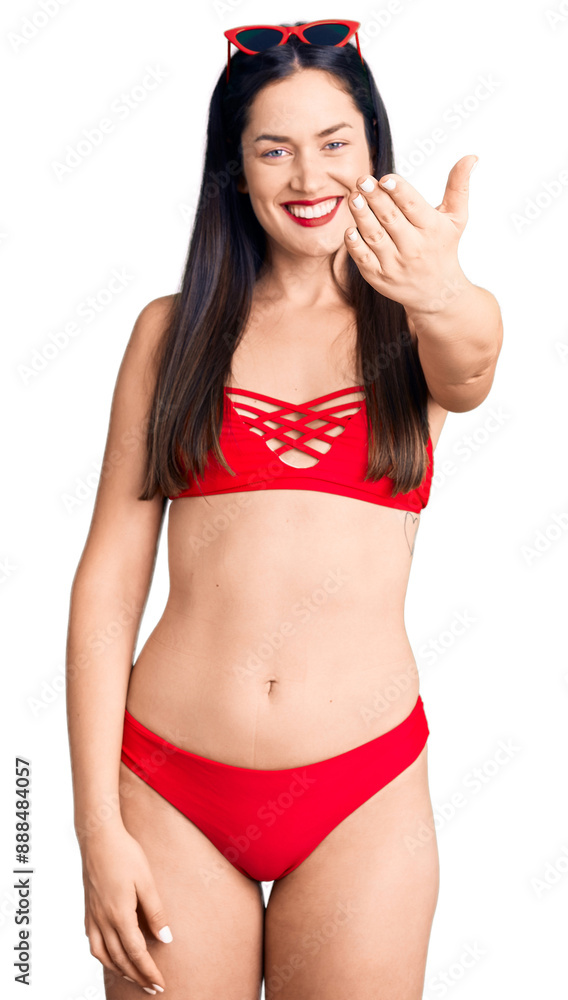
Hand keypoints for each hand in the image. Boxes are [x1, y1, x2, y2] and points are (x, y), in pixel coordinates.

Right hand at [82, 823, 169, 993]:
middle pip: (120, 959)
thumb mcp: (146, 881)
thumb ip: (155, 912)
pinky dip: (103, 955)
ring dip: (119, 970)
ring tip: (133, 977)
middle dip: (137, 977)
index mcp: (119, 915)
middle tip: (152, 988)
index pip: (136, 954)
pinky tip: (111, 953)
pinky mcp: (88, 910)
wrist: (98, 837)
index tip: (160, 984)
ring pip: (103, 955)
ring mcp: (92, 916)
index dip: (149, 971)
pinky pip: (93, 942)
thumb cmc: (124, 854)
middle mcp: (102, 920)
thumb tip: (165, 939)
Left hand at [344, 155, 477, 314]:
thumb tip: (471, 156)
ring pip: (375, 237)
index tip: (385, 178)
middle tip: (361, 180)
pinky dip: (356, 245)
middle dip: (375, 198)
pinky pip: (364, 259)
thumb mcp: (456, 218)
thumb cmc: (444, 247)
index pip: (413, 207)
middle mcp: (414, 248)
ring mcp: (395, 264)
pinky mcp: (380, 278)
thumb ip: (458, 186)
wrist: (437, 293)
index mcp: (432, 229)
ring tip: (353, 198)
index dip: (399, 192)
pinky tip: (350, 230)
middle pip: (391, 219)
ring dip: (362, 217)